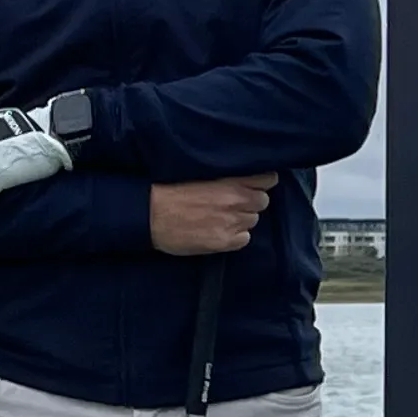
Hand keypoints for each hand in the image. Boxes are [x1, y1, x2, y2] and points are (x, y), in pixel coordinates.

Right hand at [152, 175, 277, 255]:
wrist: (150, 215)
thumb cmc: (170, 192)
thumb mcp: (201, 174)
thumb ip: (226, 178)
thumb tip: (245, 180)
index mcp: (230, 181)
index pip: (267, 180)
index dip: (264, 182)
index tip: (258, 184)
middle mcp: (236, 201)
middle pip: (262, 202)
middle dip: (252, 202)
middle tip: (234, 204)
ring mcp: (232, 222)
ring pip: (253, 221)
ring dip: (242, 219)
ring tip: (222, 218)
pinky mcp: (225, 242)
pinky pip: (244, 239)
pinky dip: (236, 236)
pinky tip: (220, 232)